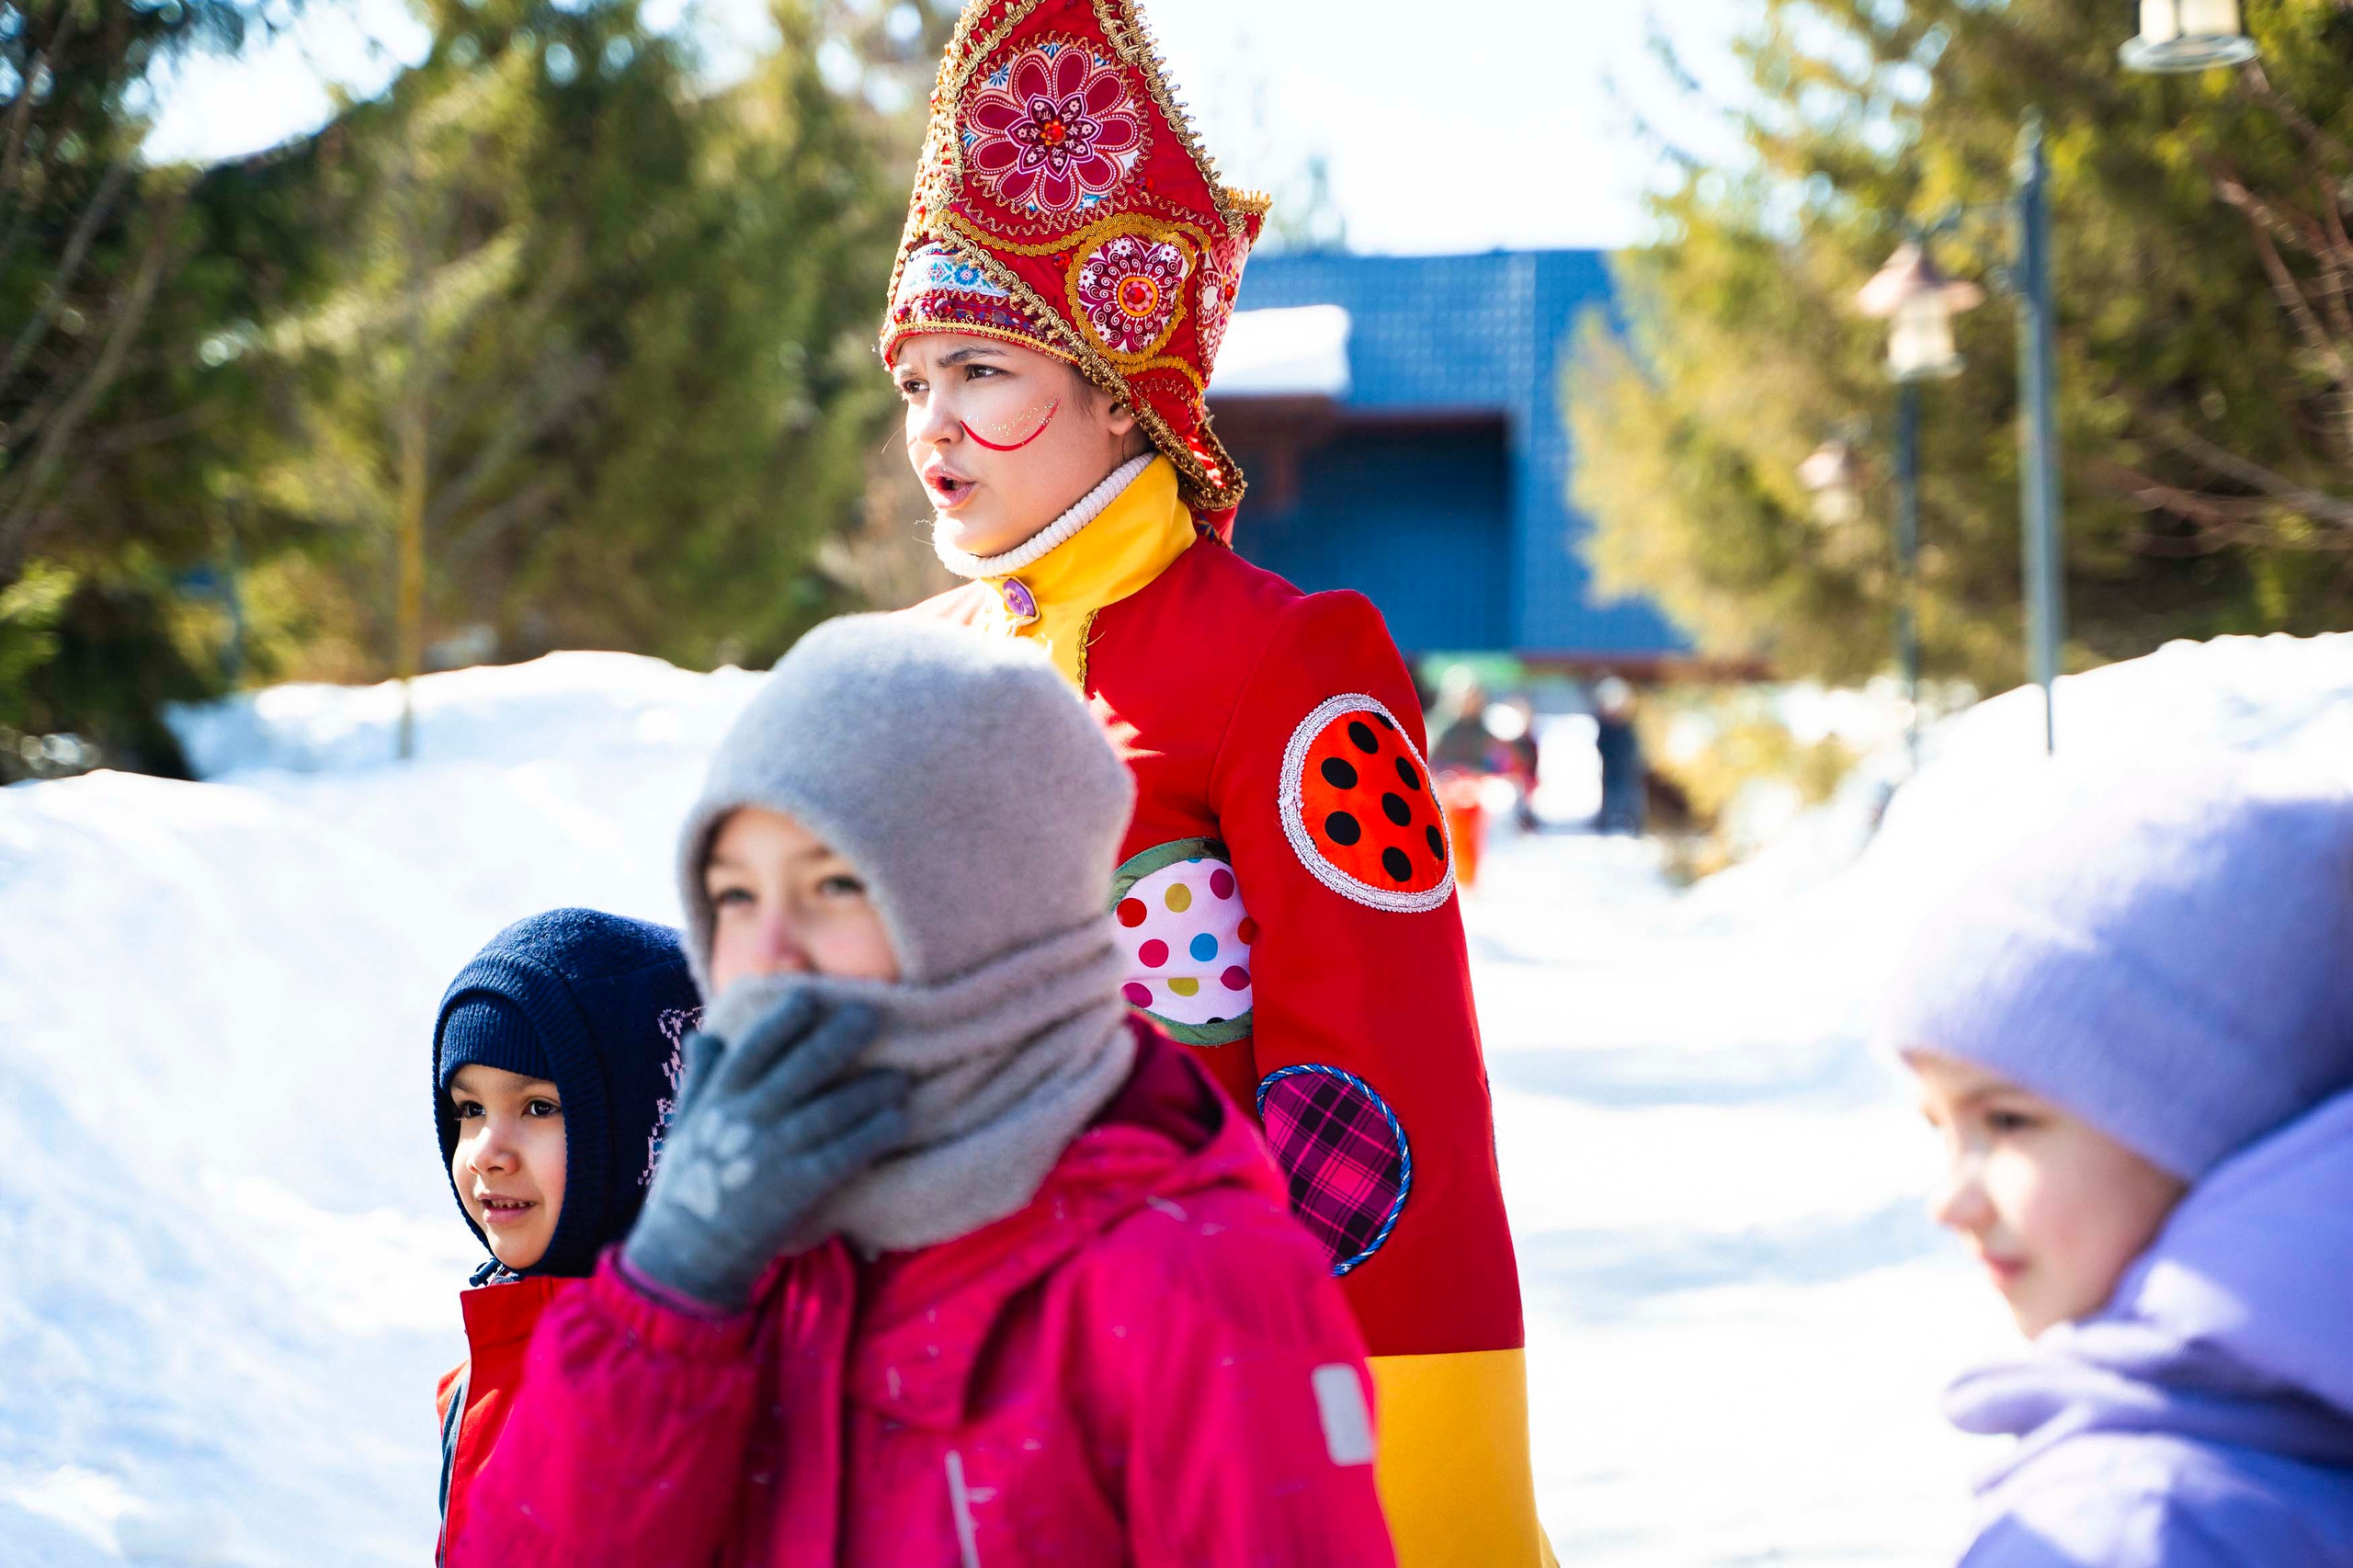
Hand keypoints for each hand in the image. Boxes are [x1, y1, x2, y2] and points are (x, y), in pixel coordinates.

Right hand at [623, 991, 904, 1310]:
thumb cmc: (688, 1186)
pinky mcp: (796, 1187)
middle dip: (840, 1036)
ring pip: (831, 1107)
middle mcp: (745, 1118)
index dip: (786, 1017)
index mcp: (718, 1099)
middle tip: (873, 1015)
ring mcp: (771, 1152)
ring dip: (871, 1088)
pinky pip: (843, 1152)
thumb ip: (698, 1079)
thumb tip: (703, 1033)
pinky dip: (873, 1133)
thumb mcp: (683, 1126)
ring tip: (900, 1078)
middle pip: (802, 1066)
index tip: (813, 996)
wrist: (686, 1257)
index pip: (756, 1044)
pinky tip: (898, 1120)